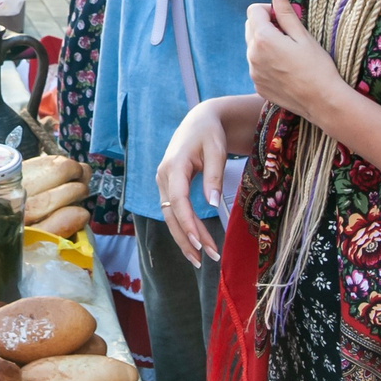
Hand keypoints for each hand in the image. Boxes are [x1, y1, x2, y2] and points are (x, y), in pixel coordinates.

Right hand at [156, 99, 232, 268]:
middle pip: (171, 213)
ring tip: (200, 259)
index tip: (200, 243)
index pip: (178, 199)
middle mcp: (163, 175)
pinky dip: (182, 228)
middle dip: (187, 238)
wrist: (199, 122)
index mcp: (174, 165)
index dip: (187, 223)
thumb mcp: (216, 150)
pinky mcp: (168, 187)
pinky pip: (173, 211)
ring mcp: (163, 182)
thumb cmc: (210, 133)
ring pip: (169, 216)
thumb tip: (213, 204)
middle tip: (206, 258)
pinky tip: (194, 243)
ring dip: (183, 237)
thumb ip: (214, 176)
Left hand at [244, 0, 342, 123]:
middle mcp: (252, 55)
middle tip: (289, 35)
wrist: (323, 101)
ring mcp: (253, 72)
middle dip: (265, 25)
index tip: (285, 19)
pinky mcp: (257, 85)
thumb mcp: (302, 34)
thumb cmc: (317, 66)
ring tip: (289, 54)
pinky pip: (256, 65)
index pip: (254, 10)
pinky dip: (266, 62)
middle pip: (250, 27)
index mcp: (263, 38)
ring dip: (265, 44)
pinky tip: (286, 69)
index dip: (269, 10)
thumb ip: (284, 9)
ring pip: (252, 47)